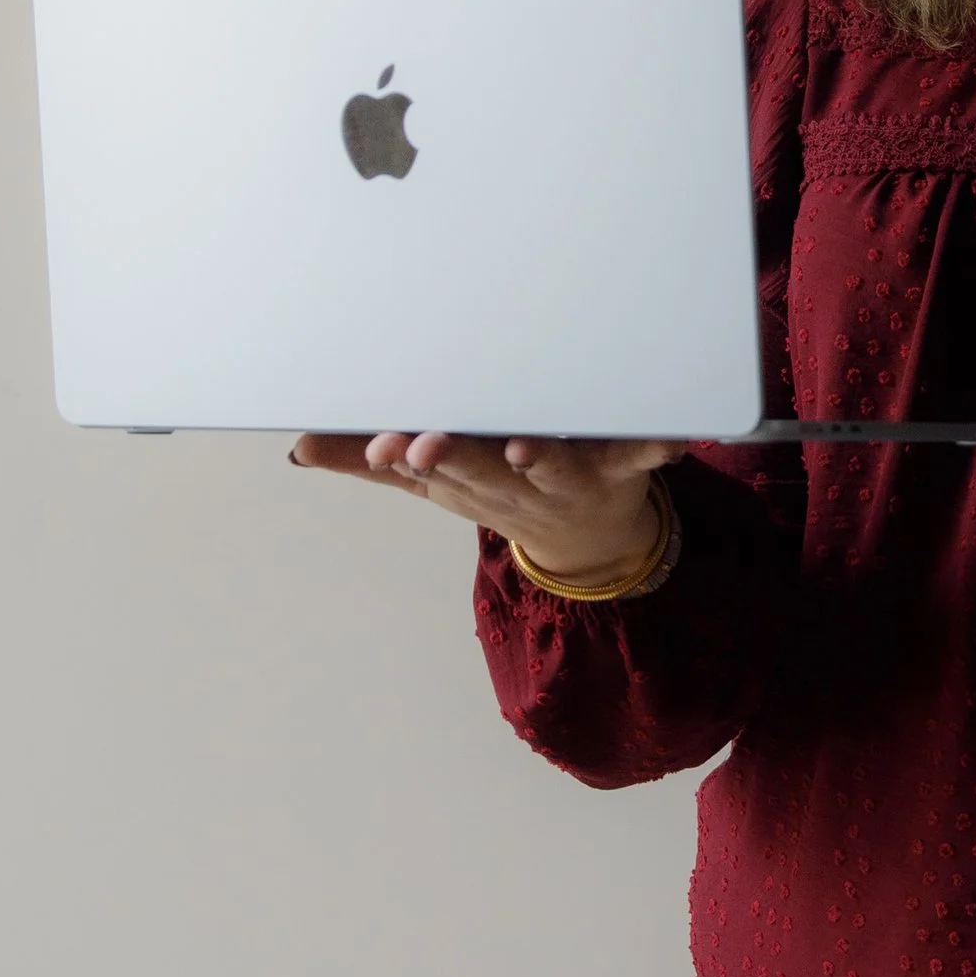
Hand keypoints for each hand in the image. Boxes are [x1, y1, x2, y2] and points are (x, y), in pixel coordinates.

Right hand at [290, 432, 682, 579]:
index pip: (428, 469)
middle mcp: (513, 479)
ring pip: (548, 464)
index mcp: (465, 477)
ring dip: (536, 457)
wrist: (589, 539)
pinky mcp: (623, 466)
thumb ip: (368, 461)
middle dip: (452, 457)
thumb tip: (302, 446)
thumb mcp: (432, 484)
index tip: (385, 449)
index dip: (404, 459)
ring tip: (521, 445)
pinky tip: (674, 437)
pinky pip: (640, 453)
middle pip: (479, 467)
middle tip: (424, 447)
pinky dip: (656, 445)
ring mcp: (569, 474)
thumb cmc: (503, 488)